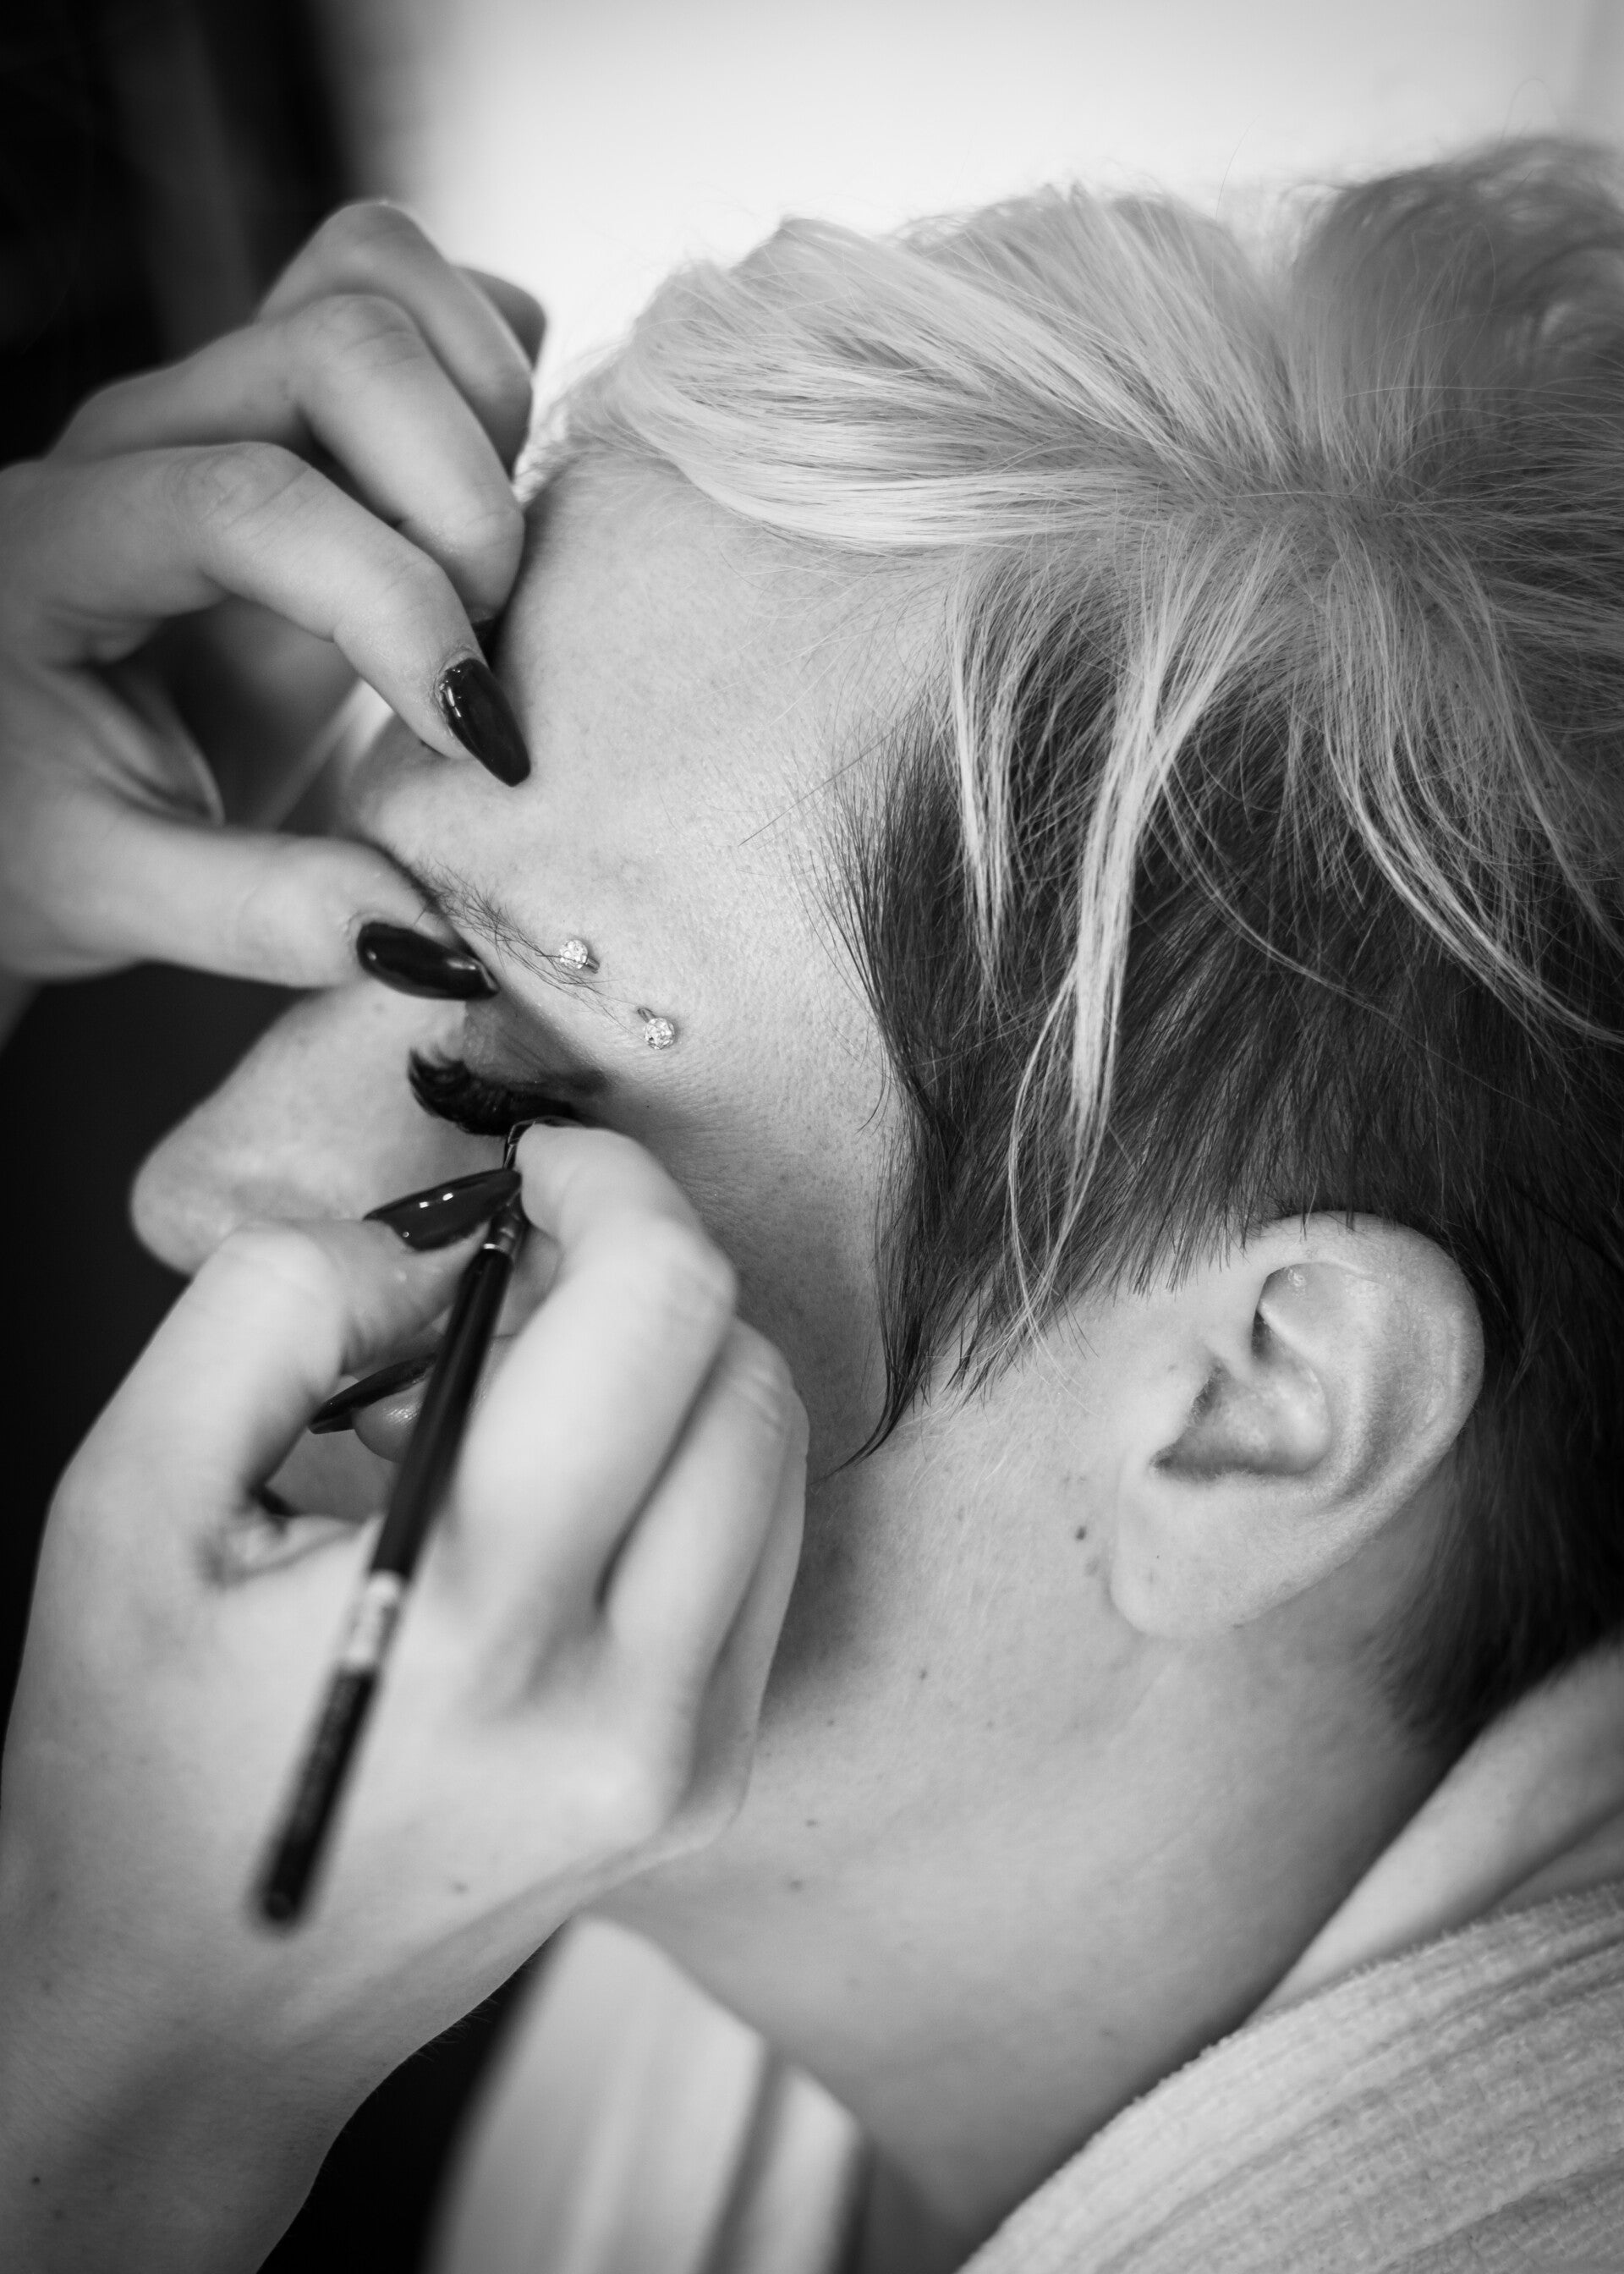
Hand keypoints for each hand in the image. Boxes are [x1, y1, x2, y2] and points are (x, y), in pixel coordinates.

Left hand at [0, 202, 542, 987]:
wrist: (14, 773)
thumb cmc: (30, 830)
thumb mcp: (106, 894)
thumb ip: (259, 915)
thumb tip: (434, 937)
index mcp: (64, 543)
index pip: (252, 502)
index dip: (396, 610)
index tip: (481, 747)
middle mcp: (141, 434)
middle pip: (341, 338)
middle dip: (462, 495)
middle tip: (488, 644)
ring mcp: (219, 397)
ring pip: (378, 274)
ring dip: (484, 412)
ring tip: (488, 573)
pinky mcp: (296, 409)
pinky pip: (413, 302)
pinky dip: (490, 374)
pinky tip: (489, 513)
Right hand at [0, 1125, 805, 2273]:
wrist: (190, 2020)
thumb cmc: (131, 1772)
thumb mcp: (126, 1507)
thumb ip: (271, 1314)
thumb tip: (431, 1244)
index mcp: (476, 1620)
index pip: (660, 1309)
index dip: (615, 1186)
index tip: (545, 1167)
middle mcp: (623, 1698)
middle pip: (747, 1367)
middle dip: (649, 1269)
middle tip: (528, 1266)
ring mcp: (685, 1754)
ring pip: (777, 1450)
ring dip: (681, 1365)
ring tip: (536, 1385)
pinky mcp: (703, 1781)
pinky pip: (763, 1549)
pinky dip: (694, 1466)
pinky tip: (575, 1483)